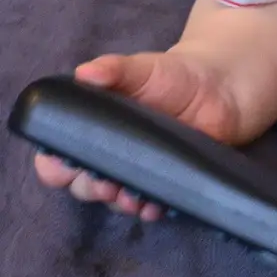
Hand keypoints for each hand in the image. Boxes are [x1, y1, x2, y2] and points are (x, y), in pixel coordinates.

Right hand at [33, 49, 244, 222]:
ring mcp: (136, 173)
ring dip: (120, 203)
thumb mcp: (142, 68)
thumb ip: (113, 69)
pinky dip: (150, 208)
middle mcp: (108, 155)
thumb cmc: (173, 75)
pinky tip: (156, 205)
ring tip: (133, 196)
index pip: (56, 157)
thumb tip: (86, 73)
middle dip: (89, 188)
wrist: (221, 87)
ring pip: (114, 200)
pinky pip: (150, 205)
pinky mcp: (165, 184)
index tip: (68, 162)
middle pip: (82, 185)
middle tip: (105, 182)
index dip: (55, 165)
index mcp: (93, 128)